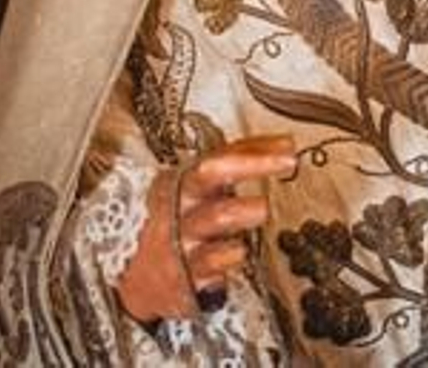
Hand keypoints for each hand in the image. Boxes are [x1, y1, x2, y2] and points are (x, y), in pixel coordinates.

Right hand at [115, 135, 296, 322]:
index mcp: (180, 180)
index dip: (254, 148)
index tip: (288, 146)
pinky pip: (211, 261)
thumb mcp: (198, 193)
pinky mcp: (187, 275)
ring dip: (243, 208)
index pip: (218, 153)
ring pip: (214, 216)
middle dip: (251, 163)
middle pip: (210, 174)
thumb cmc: (179, 227)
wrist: (139, 283)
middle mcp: (179, 204)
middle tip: (287, 161)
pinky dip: (229, 254)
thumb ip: (239, 165)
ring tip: (263, 208)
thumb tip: (284, 145)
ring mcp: (182, 239)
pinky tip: (240, 251)